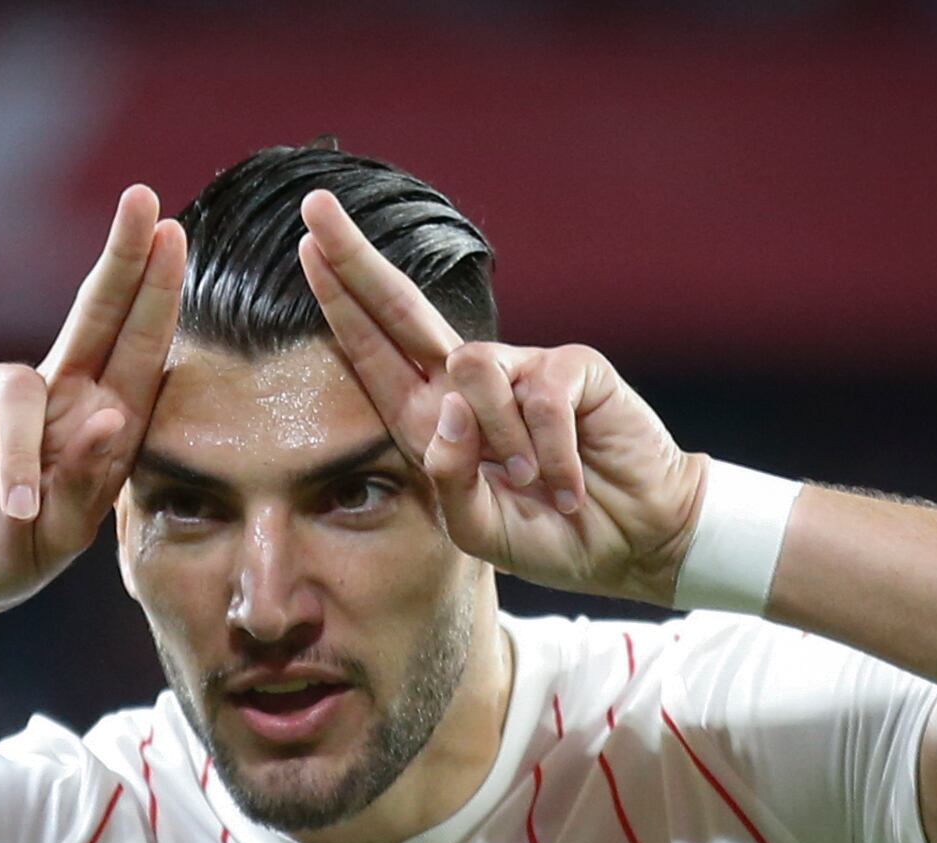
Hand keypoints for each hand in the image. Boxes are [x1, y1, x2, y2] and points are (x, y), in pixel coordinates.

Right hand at [0, 185, 186, 630]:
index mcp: (99, 419)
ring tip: (13, 511)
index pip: (137, 348)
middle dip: (122, 259)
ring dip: (21, 461)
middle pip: (95, 311)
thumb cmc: (8, 551)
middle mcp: (55, 391)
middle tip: (143, 202)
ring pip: (25, 391)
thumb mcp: (60, 536)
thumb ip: (86, 484)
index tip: (173, 235)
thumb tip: (109, 418)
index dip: (156, 292)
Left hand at [297, 189, 704, 605]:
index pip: (374, 349)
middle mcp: (470, 382)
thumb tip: (451, 406)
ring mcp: (520, 368)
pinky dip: (552, 454)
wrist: (631, 542)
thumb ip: (449, 481)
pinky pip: (539, 398)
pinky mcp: (570, 369)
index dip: (340, 300)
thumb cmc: (550, 533)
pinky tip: (569, 485)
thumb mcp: (479, 528)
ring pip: (472, 369)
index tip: (305, 248)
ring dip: (499, 440)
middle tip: (315, 207)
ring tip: (530, 483)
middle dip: (355, 260)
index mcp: (432, 416)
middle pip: (402, 307)